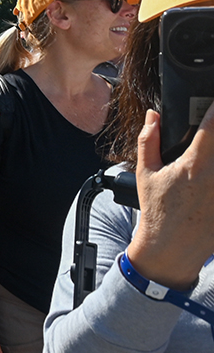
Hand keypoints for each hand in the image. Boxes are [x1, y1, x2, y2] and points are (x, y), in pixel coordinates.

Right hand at [130, 106, 213, 288]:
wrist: (170, 249)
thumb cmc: (157, 211)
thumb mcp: (146, 173)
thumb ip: (149, 141)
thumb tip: (154, 116)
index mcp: (195, 165)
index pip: (212, 126)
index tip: (212, 103)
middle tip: (212, 132)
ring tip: (208, 162)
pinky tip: (209, 179)